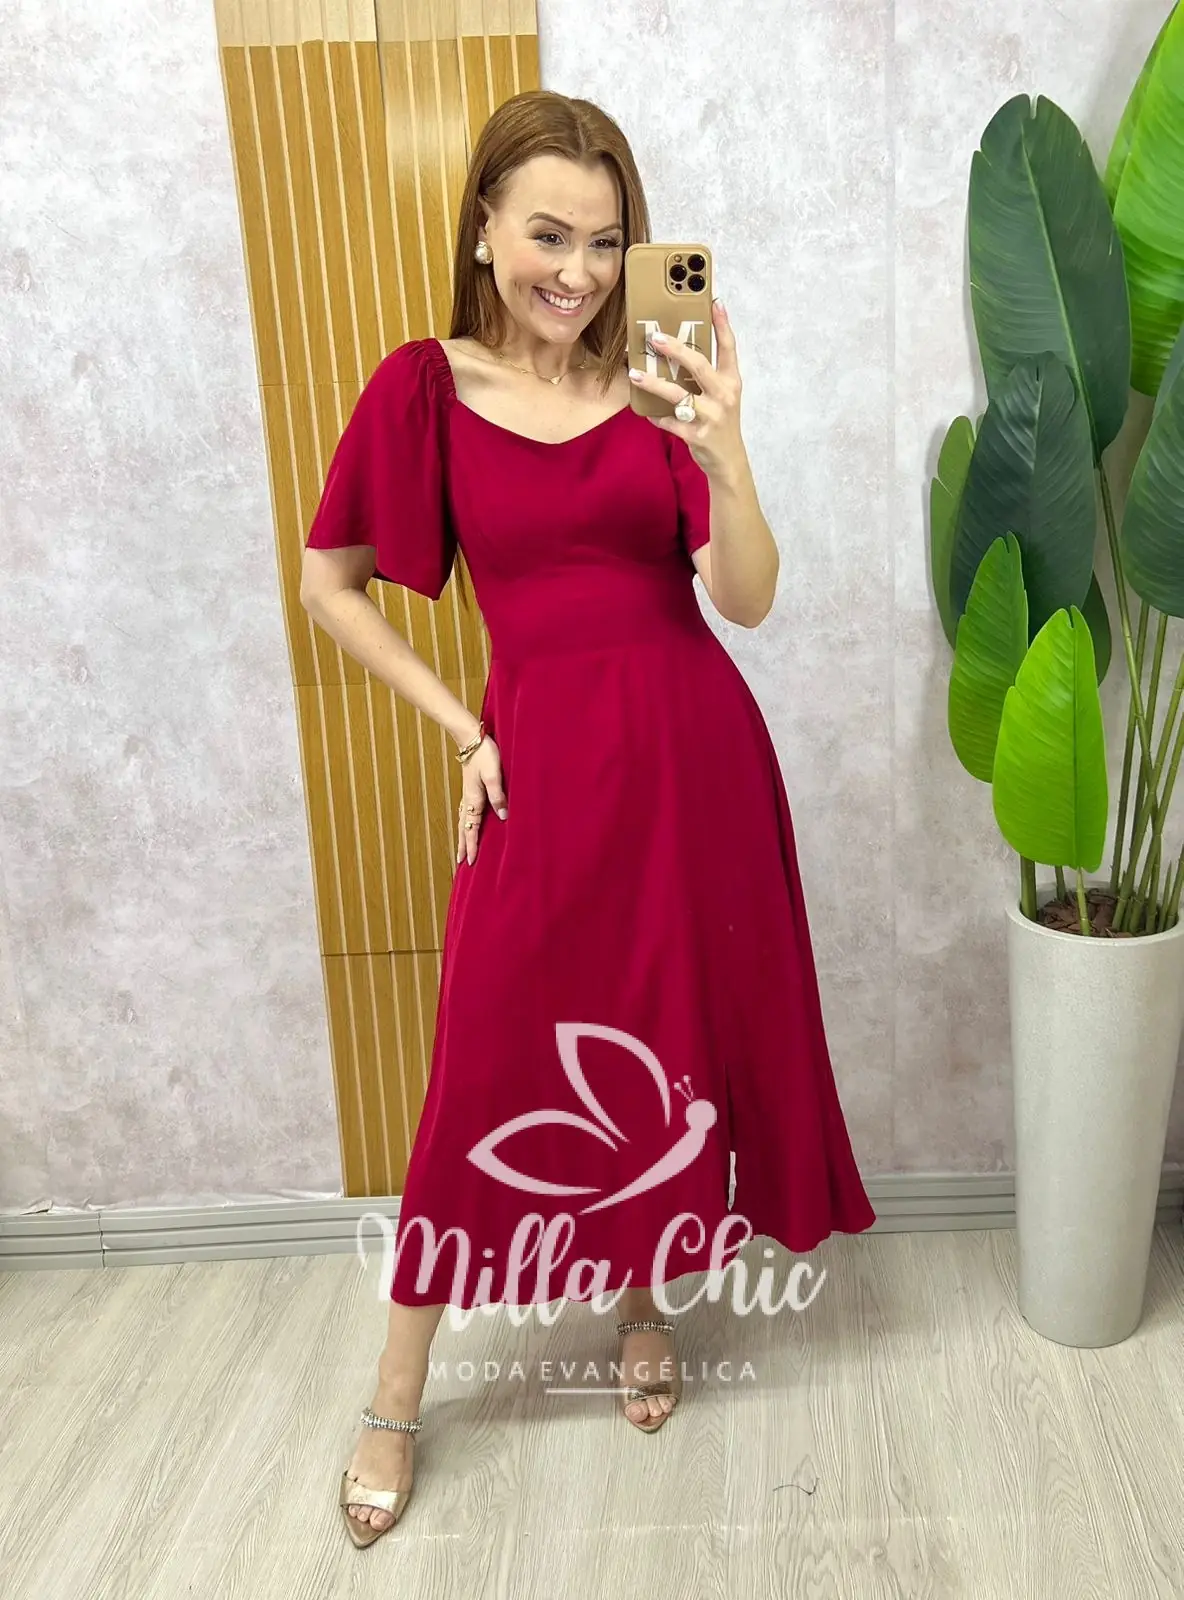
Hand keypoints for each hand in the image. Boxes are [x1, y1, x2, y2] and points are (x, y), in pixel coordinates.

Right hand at [456, 737, 506, 865]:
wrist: (472, 739)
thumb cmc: (485, 755)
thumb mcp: (493, 776)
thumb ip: (498, 796)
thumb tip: (502, 817)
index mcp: (474, 799)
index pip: (471, 828)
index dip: (472, 845)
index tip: (470, 861)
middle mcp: (468, 800)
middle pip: (464, 828)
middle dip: (463, 845)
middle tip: (461, 862)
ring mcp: (468, 794)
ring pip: (463, 821)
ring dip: (463, 836)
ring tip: (462, 848)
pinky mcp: (471, 789)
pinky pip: (466, 812)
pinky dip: (465, 823)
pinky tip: (467, 824)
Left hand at [629, 299, 745, 478]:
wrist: (728, 461)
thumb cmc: (720, 422)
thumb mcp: (722, 396)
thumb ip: (707, 375)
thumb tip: (680, 350)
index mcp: (732, 381)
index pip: (729, 348)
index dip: (722, 324)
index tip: (714, 302)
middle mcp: (724, 396)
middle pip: (699, 366)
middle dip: (675, 349)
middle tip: (654, 337)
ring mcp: (711, 416)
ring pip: (679, 395)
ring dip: (654, 384)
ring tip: (635, 374)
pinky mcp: (697, 435)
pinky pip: (670, 422)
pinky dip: (656, 417)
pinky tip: (646, 411)